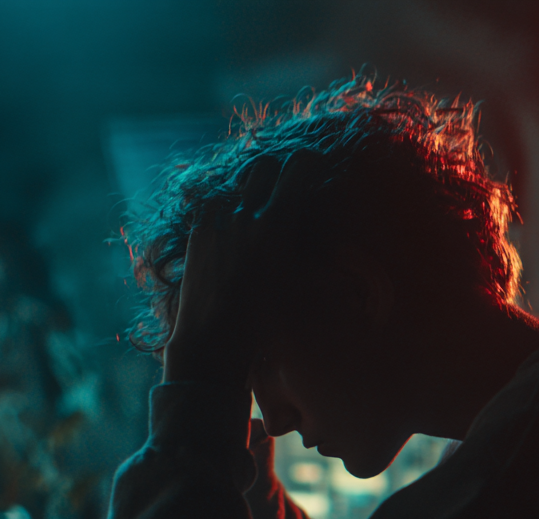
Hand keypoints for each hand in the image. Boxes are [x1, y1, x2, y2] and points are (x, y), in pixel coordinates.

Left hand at [163, 151, 326, 387]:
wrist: (212, 339)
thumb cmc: (263, 321)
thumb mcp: (300, 288)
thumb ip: (320, 261)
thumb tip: (341, 256)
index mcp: (276, 223)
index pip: (298, 169)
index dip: (311, 160)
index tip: (318, 162)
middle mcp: (246, 213)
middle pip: (264, 165)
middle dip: (279, 168)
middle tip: (287, 181)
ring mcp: (217, 220)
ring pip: (236, 182)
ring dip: (251, 185)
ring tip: (258, 201)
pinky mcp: (196, 232)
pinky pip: (213, 203)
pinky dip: (227, 205)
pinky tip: (232, 223)